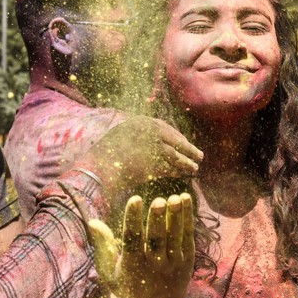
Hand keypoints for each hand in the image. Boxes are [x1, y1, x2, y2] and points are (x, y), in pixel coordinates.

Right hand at [78, 116, 202, 195]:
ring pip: (176, 155)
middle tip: (199, 155)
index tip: (183, 143)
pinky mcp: (155, 164)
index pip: (164, 127)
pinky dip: (179, 171)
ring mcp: (154, 147)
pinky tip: (183, 174)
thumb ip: (135, 135)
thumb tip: (147, 140)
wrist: (98, 169)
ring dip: (187, 162)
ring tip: (195, 167)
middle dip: (188, 148)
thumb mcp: (119, 137)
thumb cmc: (104, 156)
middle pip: (175, 140)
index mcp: (141, 122)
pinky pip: (171, 168)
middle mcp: (150, 132)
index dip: (176, 137)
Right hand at [86, 193, 194, 297]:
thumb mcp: (109, 272)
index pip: (132, 240)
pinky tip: (186, 200)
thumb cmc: (128, 287)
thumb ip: (103, 246)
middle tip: (158, 200)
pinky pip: (187, 237)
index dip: (133, 219)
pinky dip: (187, 219)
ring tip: (176, 197)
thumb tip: (93, 221)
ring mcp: (173, 263)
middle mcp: (154, 265)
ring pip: (174, 237)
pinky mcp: (187, 261)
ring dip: (176, 216)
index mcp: (132, 266)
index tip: (135, 199)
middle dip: (157, 219)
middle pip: (156, 240)